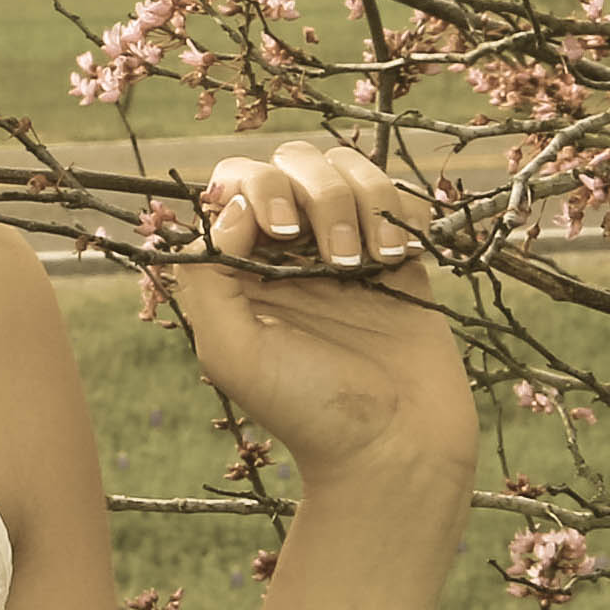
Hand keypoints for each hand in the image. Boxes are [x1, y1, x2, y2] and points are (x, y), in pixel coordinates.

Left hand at [169, 137, 477, 481]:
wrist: (395, 447)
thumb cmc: (306, 409)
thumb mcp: (229, 351)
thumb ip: (208, 275)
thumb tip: (229, 206)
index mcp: (239, 268)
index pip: (234, 185)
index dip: (254, 187)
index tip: (277, 232)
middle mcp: (289, 252)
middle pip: (291, 163)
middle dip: (313, 192)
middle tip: (331, 258)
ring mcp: (346, 248)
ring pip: (346, 169)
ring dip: (359, 201)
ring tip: (369, 263)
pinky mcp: (399, 256)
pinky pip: (398, 196)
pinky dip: (401, 210)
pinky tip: (400, 255)